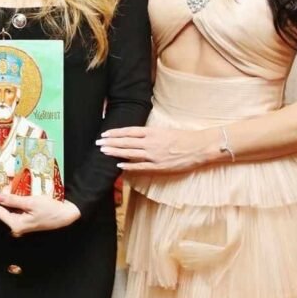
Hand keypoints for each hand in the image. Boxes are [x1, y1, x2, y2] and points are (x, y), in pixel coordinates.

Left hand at [0, 194, 80, 235]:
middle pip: (1, 211)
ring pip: (8, 210)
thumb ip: (14, 200)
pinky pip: (16, 209)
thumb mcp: (32, 202)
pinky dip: (12, 202)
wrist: (66, 215)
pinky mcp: (27, 218)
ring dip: (3, 200)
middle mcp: (17, 225)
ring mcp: (22, 223)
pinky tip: (10, 194)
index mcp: (16, 224)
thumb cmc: (51, 209)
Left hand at [97, 125, 214, 173]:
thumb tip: (136, 135)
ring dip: (115, 152)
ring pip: (130, 153)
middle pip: (126, 142)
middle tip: (98, 143)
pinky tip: (119, 165)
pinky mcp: (159, 166)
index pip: (129, 131)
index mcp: (152, 132)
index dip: (115, 132)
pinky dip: (129, 166)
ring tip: (103, 151)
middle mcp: (151, 142)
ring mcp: (154, 155)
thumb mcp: (165, 130)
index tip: (104, 133)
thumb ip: (150, 134)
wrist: (198, 147)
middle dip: (111, 142)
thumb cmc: (183, 137)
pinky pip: (140, 166)